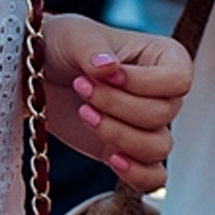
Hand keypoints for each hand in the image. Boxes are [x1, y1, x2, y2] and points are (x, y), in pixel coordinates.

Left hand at [42, 16, 191, 189]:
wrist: (36, 73)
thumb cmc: (62, 45)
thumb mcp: (74, 36)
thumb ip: (93, 50)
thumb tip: (108, 67)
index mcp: (163, 57)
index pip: (178, 80)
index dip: (143, 83)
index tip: (108, 75)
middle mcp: (162, 94)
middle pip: (163, 114)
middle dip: (117, 106)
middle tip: (81, 88)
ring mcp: (146, 126)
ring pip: (158, 147)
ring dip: (118, 135)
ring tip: (84, 114)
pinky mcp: (128, 151)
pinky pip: (152, 177)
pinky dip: (136, 174)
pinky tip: (111, 158)